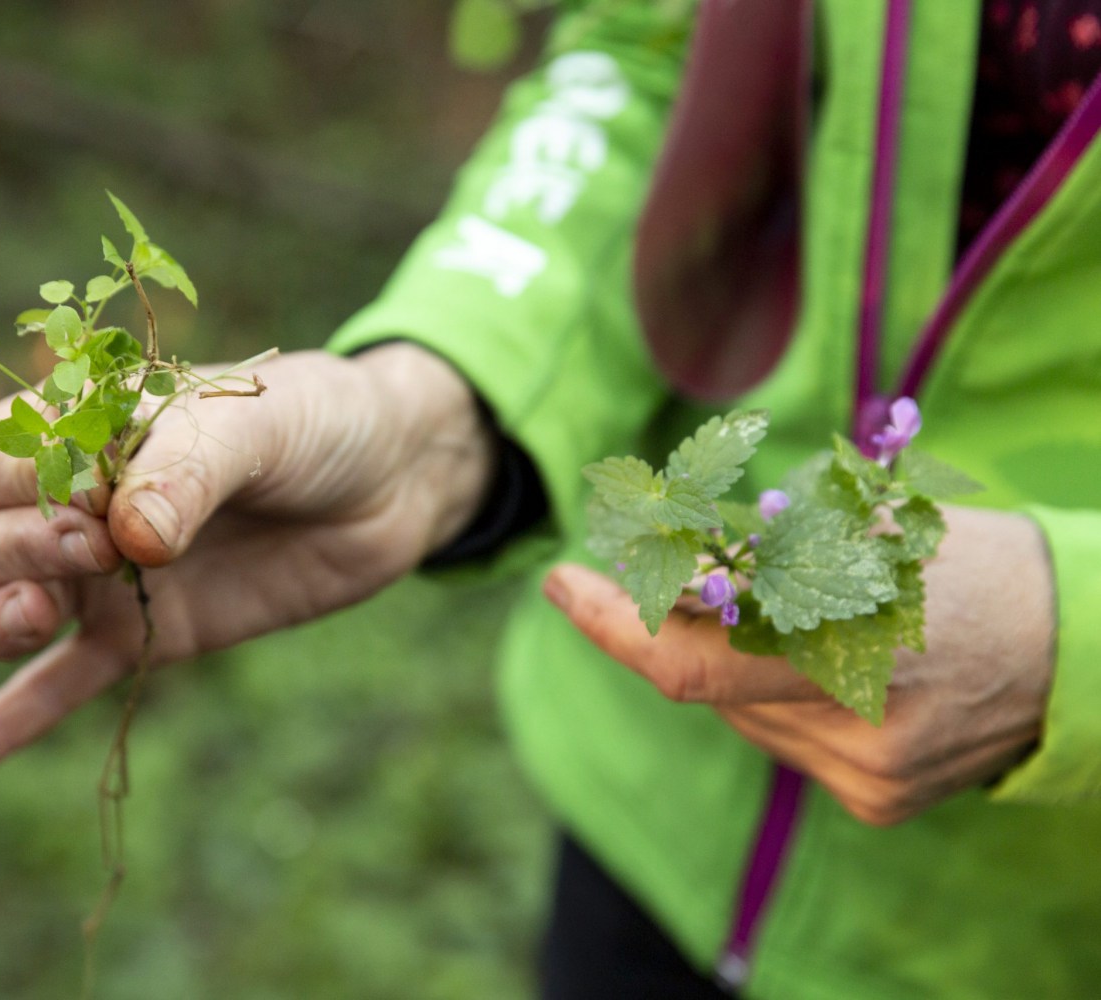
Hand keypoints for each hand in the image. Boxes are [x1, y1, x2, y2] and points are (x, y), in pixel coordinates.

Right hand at [0, 345, 495, 786]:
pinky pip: (53, 688)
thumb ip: (189, 470)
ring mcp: (103, 576)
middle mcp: (76, 503)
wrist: (387, 477)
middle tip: (94, 547)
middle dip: (15, 547)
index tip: (96, 493)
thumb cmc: (314, 422)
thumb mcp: (256, 423)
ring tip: (38, 620)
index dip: (18, 483)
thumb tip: (129, 539)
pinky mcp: (142, 636)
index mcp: (83, 428)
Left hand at [543, 506, 1055, 824]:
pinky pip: (790, 743)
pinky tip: (845, 676)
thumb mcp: (871, 529)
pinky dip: (788, 703)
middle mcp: (855, 723)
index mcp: (853, 639)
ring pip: (745, 715)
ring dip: (745, 666)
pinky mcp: (880, 802)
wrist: (1083, 648)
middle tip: (675, 574)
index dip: (611, 625)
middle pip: (711, 684)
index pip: (691, 660)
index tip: (559, 581)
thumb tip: (658, 562)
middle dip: (683, 629)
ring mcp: (867, 773)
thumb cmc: (967, 565)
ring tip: (811, 625)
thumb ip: (766, 554)